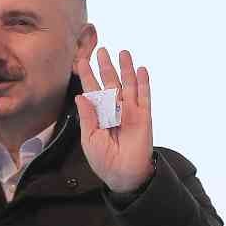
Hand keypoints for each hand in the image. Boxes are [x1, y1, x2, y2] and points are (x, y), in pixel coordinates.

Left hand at [75, 46, 153, 194]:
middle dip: (105, 67)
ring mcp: (129, 112)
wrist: (124, 175)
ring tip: (123, 52)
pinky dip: (143, 83)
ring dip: (125, 69)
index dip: (87, 77)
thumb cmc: (104, 161)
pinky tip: (141, 70)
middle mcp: (114, 110)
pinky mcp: (144, 117)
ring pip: (127, 85)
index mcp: (98, 115)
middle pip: (109, 83)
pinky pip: (144, 97)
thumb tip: (80, 96)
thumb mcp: (90, 139)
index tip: (80, 62)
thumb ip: (87, 117)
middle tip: (101, 50)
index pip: (92, 91)